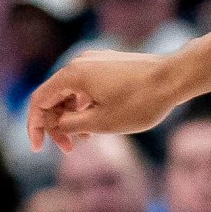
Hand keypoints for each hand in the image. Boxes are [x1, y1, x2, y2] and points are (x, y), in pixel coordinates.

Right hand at [27, 51, 191, 150]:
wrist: (175, 77)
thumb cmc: (140, 102)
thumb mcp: (101, 123)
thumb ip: (70, 125)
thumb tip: (57, 125)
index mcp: (72, 74)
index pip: (39, 101)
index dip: (34, 127)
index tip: (38, 149)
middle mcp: (79, 63)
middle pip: (54, 97)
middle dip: (56, 125)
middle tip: (69, 149)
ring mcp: (95, 62)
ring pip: (71, 93)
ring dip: (71, 117)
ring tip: (85, 140)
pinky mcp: (108, 65)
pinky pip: (86, 87)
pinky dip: (85, 106)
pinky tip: (96, 124)